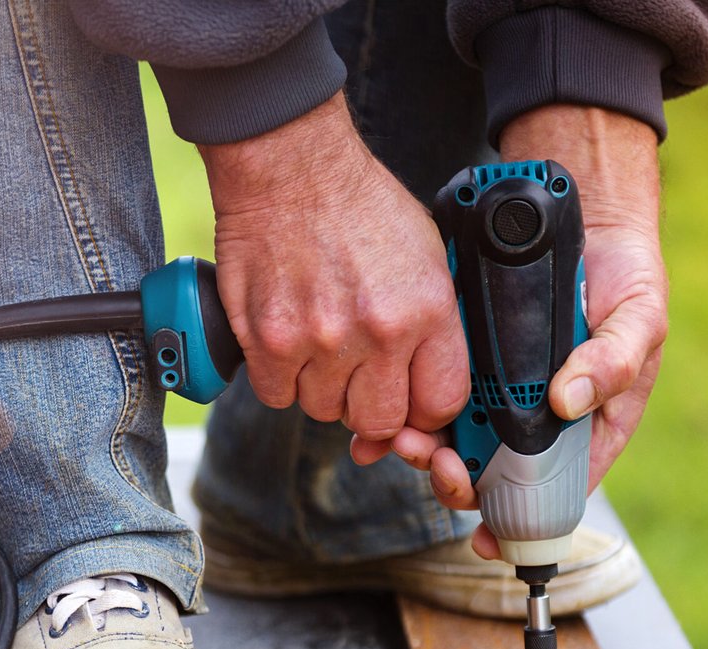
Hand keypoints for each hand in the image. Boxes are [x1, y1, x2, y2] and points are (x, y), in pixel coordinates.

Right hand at [199, 94, 469, 449]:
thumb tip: (426, 380)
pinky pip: (276, 396)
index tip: (408, 400)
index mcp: (426, 310)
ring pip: (322, 411)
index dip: (423, 410)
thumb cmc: (357, 204)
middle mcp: (377, 332)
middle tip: (356, 372)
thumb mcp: (425, 254)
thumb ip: (432, 324)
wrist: (291, 167)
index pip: (439, 404)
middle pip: (378, 421)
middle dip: (367, 404)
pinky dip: (279, 377)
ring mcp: (319, 341)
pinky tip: (286, 341)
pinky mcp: (268, 341)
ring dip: (320, 386)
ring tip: (317, 341)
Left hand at [388, 105, 667, 558]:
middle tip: (432, 461)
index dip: (516, 519)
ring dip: (421, 449)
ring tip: (399, 436)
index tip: (485, 535)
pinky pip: (426, 397)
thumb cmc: (623, 277)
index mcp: (581, 425)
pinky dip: (400, 412)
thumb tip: (567, 402)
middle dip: (454, 478)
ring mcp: (493, 390)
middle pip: (488, 472)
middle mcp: (533, 417)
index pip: (550, 490)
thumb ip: (612, 362)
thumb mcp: (639, 318)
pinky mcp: (459, 361)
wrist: (580, 214)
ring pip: (450, 440)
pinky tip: (376, 422)